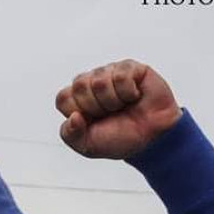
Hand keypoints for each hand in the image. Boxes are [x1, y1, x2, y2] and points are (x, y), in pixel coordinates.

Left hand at [55, 59, 181, 158]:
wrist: (150, 139)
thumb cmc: (119, 139)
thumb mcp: (87, 146)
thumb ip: (70, 135)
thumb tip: (73, 116)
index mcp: (76, 100)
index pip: (63, 98)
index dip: (78, 112)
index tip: (92, 122)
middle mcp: (90, 83)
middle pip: (79, 85)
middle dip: (95, 107)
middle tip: (109, 114)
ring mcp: (109, 73)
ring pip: (99, 81)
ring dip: (113, 101)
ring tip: (122, 106)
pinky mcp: (130, 68)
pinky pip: (121, 75)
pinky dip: (128, 92)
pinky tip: (134, 96)